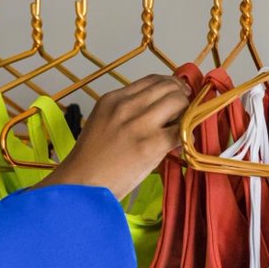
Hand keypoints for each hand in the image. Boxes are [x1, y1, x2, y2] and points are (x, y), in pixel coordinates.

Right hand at [36, 73, 190, 199]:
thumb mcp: (102, 124)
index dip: (169, 85)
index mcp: (112, 99)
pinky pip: (181, 131)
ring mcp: (139, 124)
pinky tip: (184, 144)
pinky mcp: (150, 145)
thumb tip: (158, 114)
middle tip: (185, 111)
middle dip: (182, 96)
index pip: (151, 80)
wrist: (80, 187)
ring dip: (187, 113)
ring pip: (178, 102)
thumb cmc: (90, 162)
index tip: (176, 95)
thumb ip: (127, 113)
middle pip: (168, 87)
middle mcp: (126, 106)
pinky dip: (188, 135)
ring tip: (182, 127)